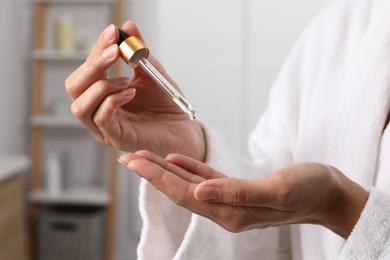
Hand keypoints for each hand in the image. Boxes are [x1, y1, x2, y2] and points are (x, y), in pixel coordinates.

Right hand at [65, 22, 204, 159]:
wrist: (183, 127)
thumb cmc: (165, 103)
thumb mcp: (152, 73)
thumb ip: (139, 52)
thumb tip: (128, 26)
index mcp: (102, 92)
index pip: (87, 69)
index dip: (97, 49)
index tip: (113, 32)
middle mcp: (98, 109)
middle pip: (73, 87)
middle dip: (92, 66)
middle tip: (115, 51)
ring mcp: (104, 127)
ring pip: (80, 106)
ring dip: (101, 87)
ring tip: (126, 81)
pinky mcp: (116, 138)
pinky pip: (101, 119)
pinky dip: (113, 101)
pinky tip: (131, 93)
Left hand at [118, 150, 368, 238]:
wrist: (327, 193)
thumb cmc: (308, 190)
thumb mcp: (277, 190)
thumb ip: (237, 193)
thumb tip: (199, 192)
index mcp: (230, 212)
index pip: (184, 194)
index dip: (156, 177)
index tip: (133, 160)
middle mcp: (224, 209)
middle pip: (179, 189)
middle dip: (151, 173)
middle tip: (126, 157)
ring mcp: (228, 199)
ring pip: (188, 183)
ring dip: (164, 170)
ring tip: (141, 157)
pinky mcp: (236, 189)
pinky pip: (206, 178)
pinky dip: (188, 168)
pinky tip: (175, 159)